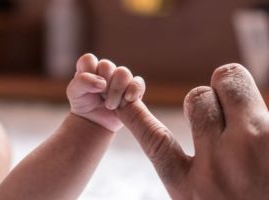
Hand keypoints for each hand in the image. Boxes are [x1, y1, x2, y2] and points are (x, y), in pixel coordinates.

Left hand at [67, 53, 144, 131]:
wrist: (93, 122)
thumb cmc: (83, 104)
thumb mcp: (74, 93)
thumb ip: (82, 82)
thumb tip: (102, 83)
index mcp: (89, 67)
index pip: (89, 60)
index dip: (88, 73)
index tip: (87, 87)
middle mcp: (106, 70)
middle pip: (107, 66)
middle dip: (102, 85)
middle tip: (99, 97)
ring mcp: (120, 79)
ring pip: (123, 73)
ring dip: (115, 91)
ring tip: (110, 105)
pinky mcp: (132, 89)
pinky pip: (138, 83)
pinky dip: (133, 90)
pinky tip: (127, 100)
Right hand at [117, 63, 268, 198]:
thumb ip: (193, 178)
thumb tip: (192, 143)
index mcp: (190, 189)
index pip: (153, 139)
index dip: (135, 114)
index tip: (123, 98)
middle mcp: (216, 165)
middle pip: (196, 98)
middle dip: (211, 101)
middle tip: (228, 117)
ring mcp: (254, 147)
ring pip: (228, 81)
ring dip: (237, 90)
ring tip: (253, 116)